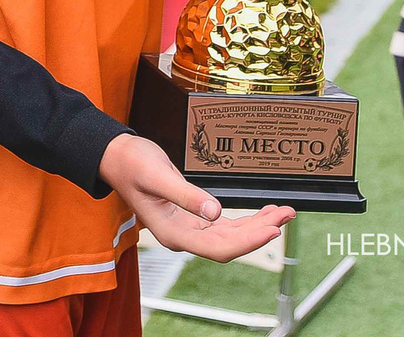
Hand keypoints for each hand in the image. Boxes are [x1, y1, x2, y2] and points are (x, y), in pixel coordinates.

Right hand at [101, 134, 293, 260]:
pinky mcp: (192, 217)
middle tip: (287, 213)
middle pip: (230, 243)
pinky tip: (263, 212)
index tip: (272, 230)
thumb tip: (216, 212)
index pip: (219, 247)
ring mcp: (188, 228)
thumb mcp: (158, 176)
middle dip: (261, 230)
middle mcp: (183, 236)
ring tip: (284, 211)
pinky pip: (225, 225)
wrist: (116, 156)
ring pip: (231, 235)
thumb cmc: (131, 164)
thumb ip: (186, 195)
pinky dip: (247, 219)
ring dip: (258, 225)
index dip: (248, 242)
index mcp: (173, 233)